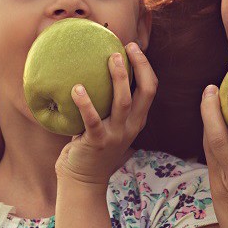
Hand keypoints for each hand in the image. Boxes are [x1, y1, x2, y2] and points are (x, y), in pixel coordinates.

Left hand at [55, 42, 157, 185]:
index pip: (150, 89)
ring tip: (110, 58)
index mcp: (136, 120)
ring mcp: (116, 135)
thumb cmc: (91, 145)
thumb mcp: (107, 124)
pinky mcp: (97, 142)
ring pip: (123, 102)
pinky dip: (85, 103)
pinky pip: (92, 119)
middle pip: (145, 92)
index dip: (145, 67)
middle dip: (140, 67)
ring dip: (118, 78)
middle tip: (126, 48)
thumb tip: (91, 69)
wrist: (83, 180)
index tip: (133, 48)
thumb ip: (106, 103)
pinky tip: (76, 88)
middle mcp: (130, 126)